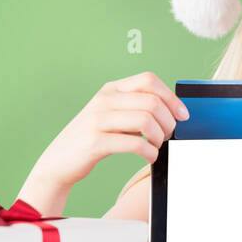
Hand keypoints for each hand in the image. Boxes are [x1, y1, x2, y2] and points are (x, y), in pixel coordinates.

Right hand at [29, 71, 188, 191]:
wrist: (59, 161)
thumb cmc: (94, 138)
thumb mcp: (112, 115)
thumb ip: (136, 108)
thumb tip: (173, 111)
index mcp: (111, 89)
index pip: (148, 80)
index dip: (171, 97)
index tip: (182, 115)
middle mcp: (104, 100)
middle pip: (152, 102)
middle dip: (168, 121)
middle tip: (168, 135)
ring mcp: (97, 120)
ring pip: (145, 121)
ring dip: (160, 137)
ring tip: (157, 146)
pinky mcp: (95, 142)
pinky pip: (134, 144)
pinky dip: (150, 152)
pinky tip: (150, 156)